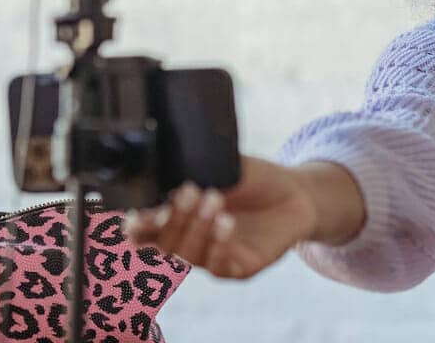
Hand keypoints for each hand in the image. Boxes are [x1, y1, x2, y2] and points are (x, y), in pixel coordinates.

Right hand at [122, 154, 318, 279]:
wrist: (297, 191)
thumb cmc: (255, 179)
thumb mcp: (225, 166)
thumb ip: (196, 171)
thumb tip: (167, 173)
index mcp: (179, 217)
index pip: (146, 229)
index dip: (137, 226)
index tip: (137, 214)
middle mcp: (192, 241)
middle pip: (164, 244)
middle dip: (170, 220)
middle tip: (187, 192)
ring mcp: (214, 257)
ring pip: (189, 256)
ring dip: (197, 228)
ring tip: (214, 198)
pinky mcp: (240, 268)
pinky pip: (220, 266)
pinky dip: (219, 245)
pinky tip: (226, 223)